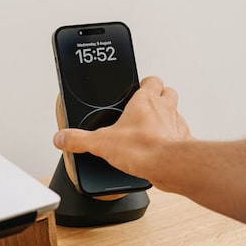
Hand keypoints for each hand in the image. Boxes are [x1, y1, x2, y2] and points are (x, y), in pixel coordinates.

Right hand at [54, 75, 191, 190]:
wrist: (169, 166)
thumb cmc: (144, 148)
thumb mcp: (101, 143)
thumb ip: (79, 139)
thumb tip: (62, 137)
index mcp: (146, 100)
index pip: (151, 80)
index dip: (145, 83)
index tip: (139, 86)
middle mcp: (165, 108)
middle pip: (168, 92)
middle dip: (159, 96)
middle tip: (148, 103)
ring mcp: (177, 124)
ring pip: (176, 112)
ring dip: (167, 117)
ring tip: (154, 127)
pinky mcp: (183, 142)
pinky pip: (180, 135)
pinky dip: (172, 139)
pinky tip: (161, 148)